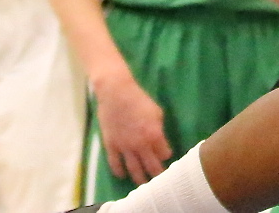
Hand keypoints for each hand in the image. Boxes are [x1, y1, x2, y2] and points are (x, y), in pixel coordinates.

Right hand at [92, 68, 171, 183]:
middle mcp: (140, 145)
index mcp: (154, 135)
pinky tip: (123, 175)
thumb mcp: (157, 112)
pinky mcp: (111, 146)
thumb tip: (160, 141)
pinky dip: (119, 172)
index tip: (166, 158)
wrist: (116, 94)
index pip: (164, 154)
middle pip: (151, 166)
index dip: (166, 156)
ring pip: (134, 169)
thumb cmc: (139, 99)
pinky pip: (115, 164)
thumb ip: (159, 129)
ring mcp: (124, 147)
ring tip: (143, 185)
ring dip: (139, 179)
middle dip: (156, 174)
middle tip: (160, 181)